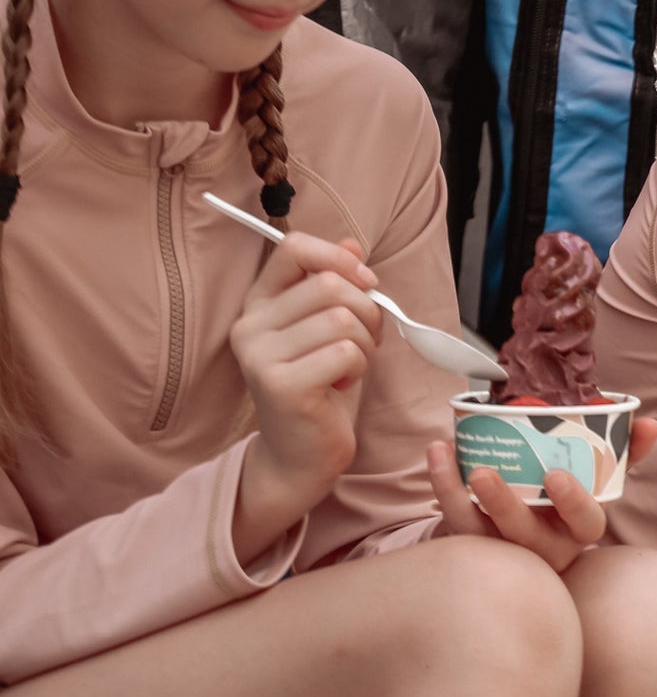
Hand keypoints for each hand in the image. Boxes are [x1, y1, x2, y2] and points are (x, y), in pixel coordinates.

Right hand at [231, 234, 383, 520]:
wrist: (301, 453)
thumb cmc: (322, 385)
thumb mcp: (330, 327)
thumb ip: (336, 284)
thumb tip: (352, 243)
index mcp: (259, 303)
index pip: (292, 247)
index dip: (338, 257)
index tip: (365, 280)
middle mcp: (249, 326)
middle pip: (330, 285)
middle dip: (367, 310)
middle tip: (365, 339)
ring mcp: (260, 356)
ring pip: (343, 319)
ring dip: (366, 343)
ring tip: (350, 365)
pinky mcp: (281, 385)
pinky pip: (346, 352)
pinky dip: (359, 367)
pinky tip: (340, 385)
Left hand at [429, 418, 656, 571]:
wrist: (526, 541)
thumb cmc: (565, 503)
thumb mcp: (598, 480)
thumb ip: (623, 453)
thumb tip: (649, 423)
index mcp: (578, 530)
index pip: (585, 523)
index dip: (573, 503)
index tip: (557, 477)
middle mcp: (543, 548)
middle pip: (524, 536)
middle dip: (503, 505)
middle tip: (484, 474)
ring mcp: (506, 552)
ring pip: (480, 533)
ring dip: (458, 494)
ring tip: (446, 455)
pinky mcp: (473, 548)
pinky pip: (455, 523)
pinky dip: (442, 486)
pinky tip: (438, 453)